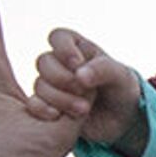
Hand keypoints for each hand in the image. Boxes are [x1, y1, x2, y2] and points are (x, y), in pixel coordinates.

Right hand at [30, 29, 143, 150]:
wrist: (122, 119)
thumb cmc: (121, 89)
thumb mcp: (120, 75)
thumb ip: (102, 70)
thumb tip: (79, 75)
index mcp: (77, 47)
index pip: (58, 37)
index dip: (64, 50)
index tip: (78, 64)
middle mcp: (60, 64)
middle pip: (44, 62)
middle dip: (63, 78)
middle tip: (84, 90)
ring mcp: (53, 85)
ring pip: (39, 84)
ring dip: (60, 98)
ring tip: (84, 110)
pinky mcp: (48, 106)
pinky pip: (33, 104)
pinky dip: (42, 109)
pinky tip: (57, 116)